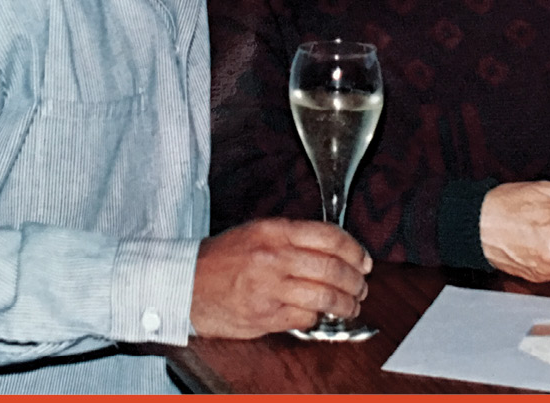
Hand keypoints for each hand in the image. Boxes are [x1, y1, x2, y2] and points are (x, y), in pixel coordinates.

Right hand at [190, 218, 371, 338]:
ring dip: (345, 304)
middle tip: (362, 285)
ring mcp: (270, 288)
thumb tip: (332, 248)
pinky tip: (318, 315)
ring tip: (351, 305)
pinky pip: (305, 318)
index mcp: (273, 231)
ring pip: (325, 297)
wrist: (186, 284)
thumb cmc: (220, 259)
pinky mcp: (265, 315)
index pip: (329, 236)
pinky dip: (317, 318)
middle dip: (356, 280)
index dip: (354, 249)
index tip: (363, 259)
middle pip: (333, 268)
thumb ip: (292, 238)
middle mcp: (273, 257)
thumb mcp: (256, 233)